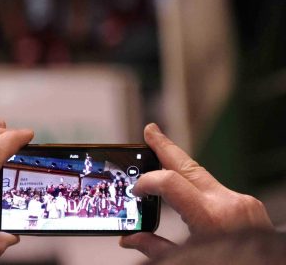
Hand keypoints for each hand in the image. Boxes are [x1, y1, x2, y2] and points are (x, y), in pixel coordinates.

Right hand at [120, 123, 272, 258]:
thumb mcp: (190, 261)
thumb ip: (157, 248)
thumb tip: (131, 239)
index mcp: (211, 218)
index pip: (170, 183)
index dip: (147, 181)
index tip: (136, 189)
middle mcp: (229, 204)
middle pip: (189, 165)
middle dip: (166, 147)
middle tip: (151, 131)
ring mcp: (243, 203)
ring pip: (204, 178)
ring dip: (182, 169)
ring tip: (163, 156)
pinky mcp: (251, 207)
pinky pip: (218, 191)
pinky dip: (200, 188)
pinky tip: (189, 188)